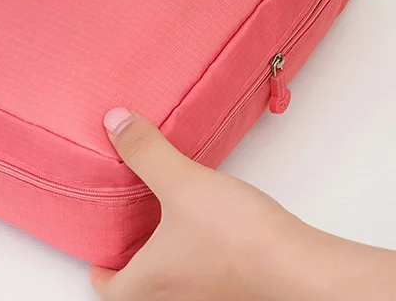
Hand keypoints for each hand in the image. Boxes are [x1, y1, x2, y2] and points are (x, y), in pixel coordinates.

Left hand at [90, 108, 395, 300]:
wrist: (302, 270)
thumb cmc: (238, 239)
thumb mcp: (181, 183)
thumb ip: (146, 152)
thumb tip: (114, 122)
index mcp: (150, 285)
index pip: (109, 289)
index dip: (101, 269)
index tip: (102, 251)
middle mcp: (177, 300)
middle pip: (140, 287)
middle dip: (134, 259)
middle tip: (133, 226)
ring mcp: (209, 300)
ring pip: (173, 283)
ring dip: (167, 255)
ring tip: (168, 217)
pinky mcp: (237, 291)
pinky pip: (204, 277)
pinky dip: (196, 254)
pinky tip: (208, 223)